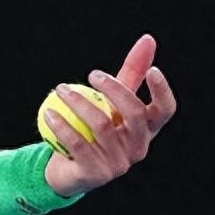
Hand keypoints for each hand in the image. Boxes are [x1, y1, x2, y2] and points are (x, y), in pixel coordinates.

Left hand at [42, 34, 176, 197]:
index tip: (152, 69)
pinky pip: (78, 144)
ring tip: (60, 89)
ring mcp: (119, 165)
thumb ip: (129, 74)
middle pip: (135, 114)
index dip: (162, 91)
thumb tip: (148, 39)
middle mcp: (138, 148)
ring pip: (102, 126)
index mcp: (146, 131)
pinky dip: (62, 125)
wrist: (66, 169)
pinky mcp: (96, 175)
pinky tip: (48, 111)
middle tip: (92, 74)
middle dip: (114, 89)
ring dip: (78, 102)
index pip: (165, 111)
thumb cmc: (93, 129)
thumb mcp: (110, 101)